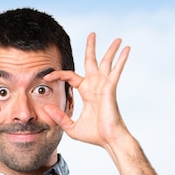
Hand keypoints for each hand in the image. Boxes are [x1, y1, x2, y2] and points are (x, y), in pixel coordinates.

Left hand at [43, 33, 130, 148]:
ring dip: (111, 49)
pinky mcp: (111, 88)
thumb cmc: (95, 135)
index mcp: (87, 92)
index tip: (47, 77)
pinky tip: (127, 49)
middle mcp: (96, 86)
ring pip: (106, 62)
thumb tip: (46, 108)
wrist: (109, 140)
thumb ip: (60, 117)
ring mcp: (104, 86)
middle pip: (91, 62)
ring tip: (118, 38)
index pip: (71, 77)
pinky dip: (122, 59)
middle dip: (91, 48)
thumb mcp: (71, 127)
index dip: (59, 74)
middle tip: (92, 34)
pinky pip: (116, 70)